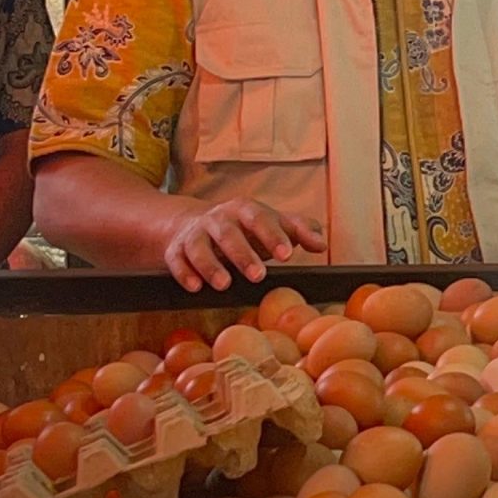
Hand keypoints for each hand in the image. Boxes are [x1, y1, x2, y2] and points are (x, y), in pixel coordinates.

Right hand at [162, 199, 326, 292]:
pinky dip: (184, 273)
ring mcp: (195, 233)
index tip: (287, 255)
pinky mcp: (175, 249)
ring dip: (211, 265)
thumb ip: (300, 230)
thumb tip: (322, 243)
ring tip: (224, 284)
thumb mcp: (272, 223)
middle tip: (259, 275)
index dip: (273, 235)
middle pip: (229, 233)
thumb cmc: (243, 228)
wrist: (191, 223)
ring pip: (199, 246)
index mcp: (245, 210)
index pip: (260, 219)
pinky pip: (176, 259)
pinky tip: (195, 287)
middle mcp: (218, 219)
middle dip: (243, 254)